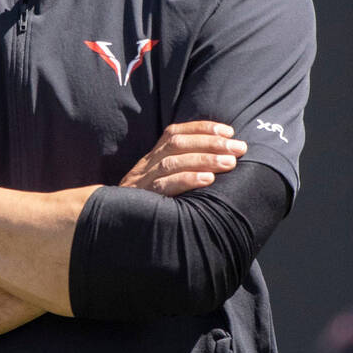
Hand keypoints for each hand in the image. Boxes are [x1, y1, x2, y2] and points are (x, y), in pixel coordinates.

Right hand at [120, 120, 246, 195]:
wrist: (112, 223)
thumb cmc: (146, 204)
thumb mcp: (158, 181)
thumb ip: (179, 169)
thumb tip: (219, 160)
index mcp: (151, 157)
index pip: (175, 133)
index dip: (201, 128)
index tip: (228, 131)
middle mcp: (146, 165)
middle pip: (177, 144)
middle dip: (211, 142)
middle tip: (240, 148)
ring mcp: (142, 181)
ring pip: (172, 162)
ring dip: (204, 159)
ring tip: (230, 163)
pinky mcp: (142, 199)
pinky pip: (164, 186)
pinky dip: (187, 180)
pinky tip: (208, 180)